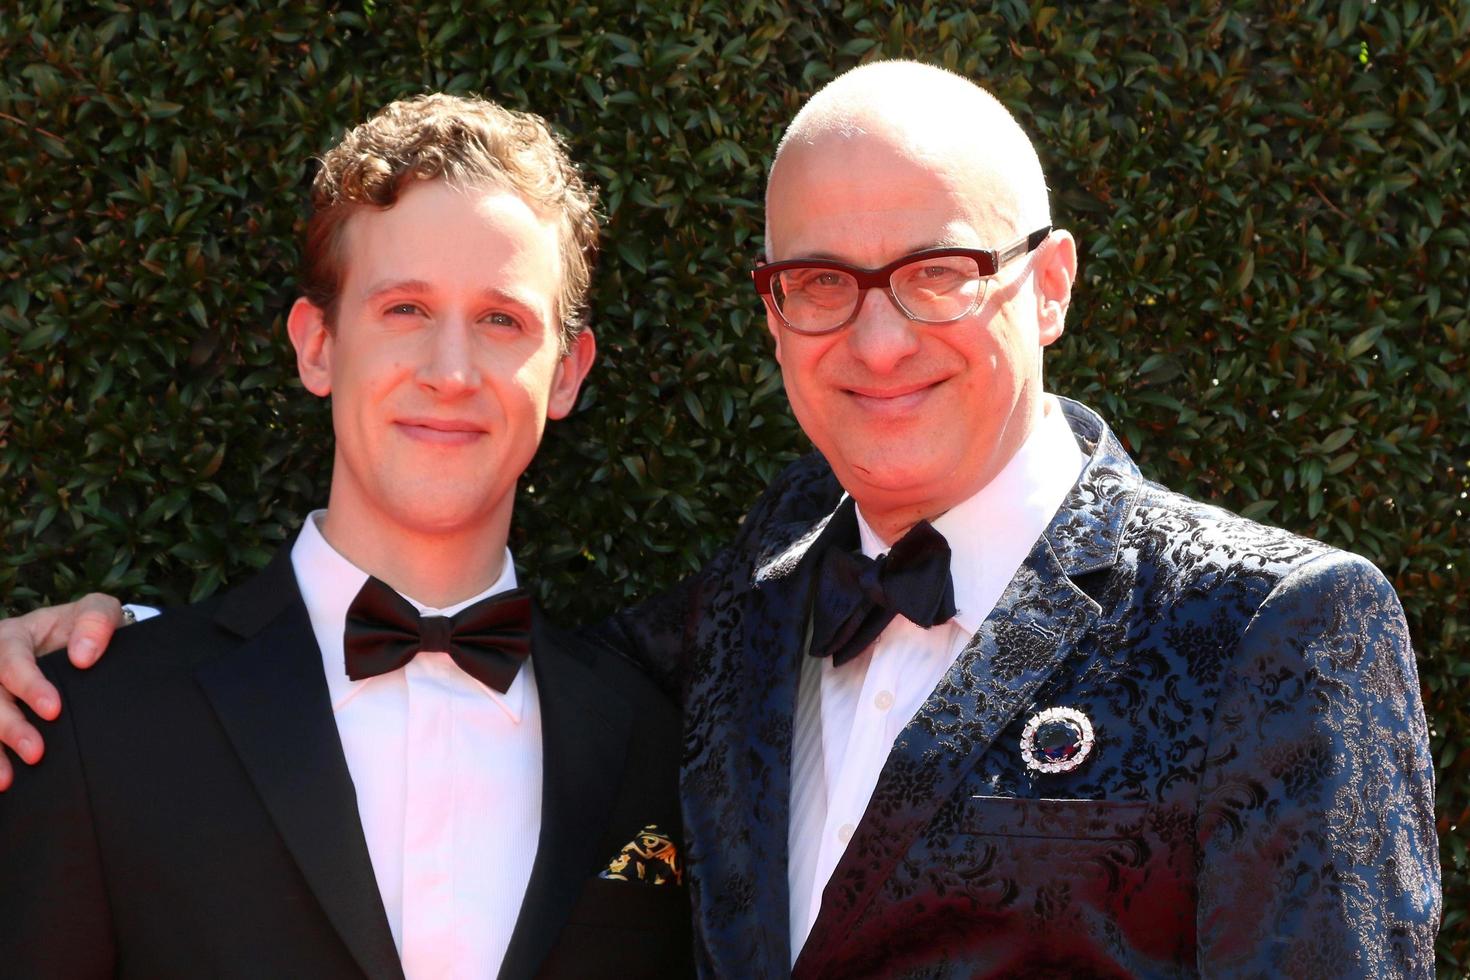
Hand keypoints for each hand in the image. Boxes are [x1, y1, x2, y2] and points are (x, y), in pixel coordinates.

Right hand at [0, 594, 124, 789]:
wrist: (86, 646)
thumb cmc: (89, 628)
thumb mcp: (99, 612)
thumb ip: (95, 623)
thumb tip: (82, 658)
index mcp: (13, 637)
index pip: (10, 661)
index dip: (29, 686)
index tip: (54, 710)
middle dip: (8, 726)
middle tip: (36, 752)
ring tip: (6, 780)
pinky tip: (0, 779)